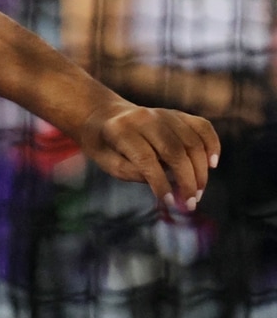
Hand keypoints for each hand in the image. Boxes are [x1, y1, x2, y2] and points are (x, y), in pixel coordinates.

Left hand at [76, 101, 220, 219]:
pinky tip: (212, 164)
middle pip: (174, 151)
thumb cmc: (105, 145)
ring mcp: (163, 113)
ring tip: (197, 193)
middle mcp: (145, 117)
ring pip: (192, 142)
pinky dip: (211, 145)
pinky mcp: (177, 114)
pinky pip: (202, 127)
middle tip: (190, 204)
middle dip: (186, 181)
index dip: (160, 183)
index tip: (169, 203)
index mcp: (121, 130)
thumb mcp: (106, 162)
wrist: (104, 115)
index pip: (146, 159)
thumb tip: (167, 182)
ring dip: (200, 171)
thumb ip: (131, 172)